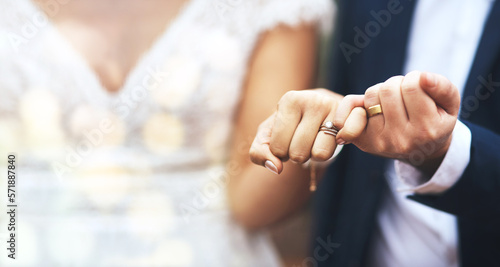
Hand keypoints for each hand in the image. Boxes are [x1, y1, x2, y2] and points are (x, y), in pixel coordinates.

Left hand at [249, 89, 343, 173]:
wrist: (319, 107)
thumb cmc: (288, 124)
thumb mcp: (267, 135)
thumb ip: (259, 153)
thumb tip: (276, 168)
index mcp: (289, 100)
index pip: (278, 148)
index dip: (280, 152)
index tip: (286, 138)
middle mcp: (313, 99)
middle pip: (298, 154)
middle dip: (297, 154)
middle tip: (301, 140)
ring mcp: (334, 107)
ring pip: (319, 155)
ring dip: (315, 155)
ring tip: (314, 139)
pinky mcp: (353, 117)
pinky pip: (339, 147)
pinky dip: (333, 149)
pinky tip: (332, 139)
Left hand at [334, 71, 460, 173]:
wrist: (421, 151)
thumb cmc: (435, 120)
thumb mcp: (449, 105)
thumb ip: (442, 87)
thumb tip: (423, 77)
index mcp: (427, 130)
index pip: (412, 86)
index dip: (415, 78)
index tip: (420, 85)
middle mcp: (401, 139)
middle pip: (388, 89)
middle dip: (397, 84)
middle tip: (404, 93)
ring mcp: (380, 141)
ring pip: (371, 95)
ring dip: (381, 91)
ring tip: (392, 102)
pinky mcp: (363, 141)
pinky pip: (349, 110)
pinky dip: (354, 103)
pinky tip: (366, 108)